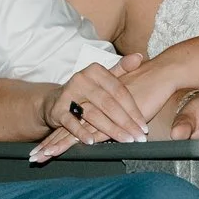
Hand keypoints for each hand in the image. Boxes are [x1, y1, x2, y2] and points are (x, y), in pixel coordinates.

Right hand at [30, 56, 152, 163]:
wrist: (55, 100)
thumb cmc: (87, 91)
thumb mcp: (103, 78)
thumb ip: (121, 69)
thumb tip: (140, 57)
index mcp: (96, 71)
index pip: (119, 91)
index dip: (133, 110)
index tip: (144, 125)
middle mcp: (81, 80)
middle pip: (108, 104)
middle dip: (126, 123)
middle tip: (138, 137)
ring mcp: (68, 94)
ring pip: (93, 114)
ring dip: (110, 129)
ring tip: (125, 140)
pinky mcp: (57, 110)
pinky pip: (71, 122)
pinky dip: (81, 132)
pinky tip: (92, 142)